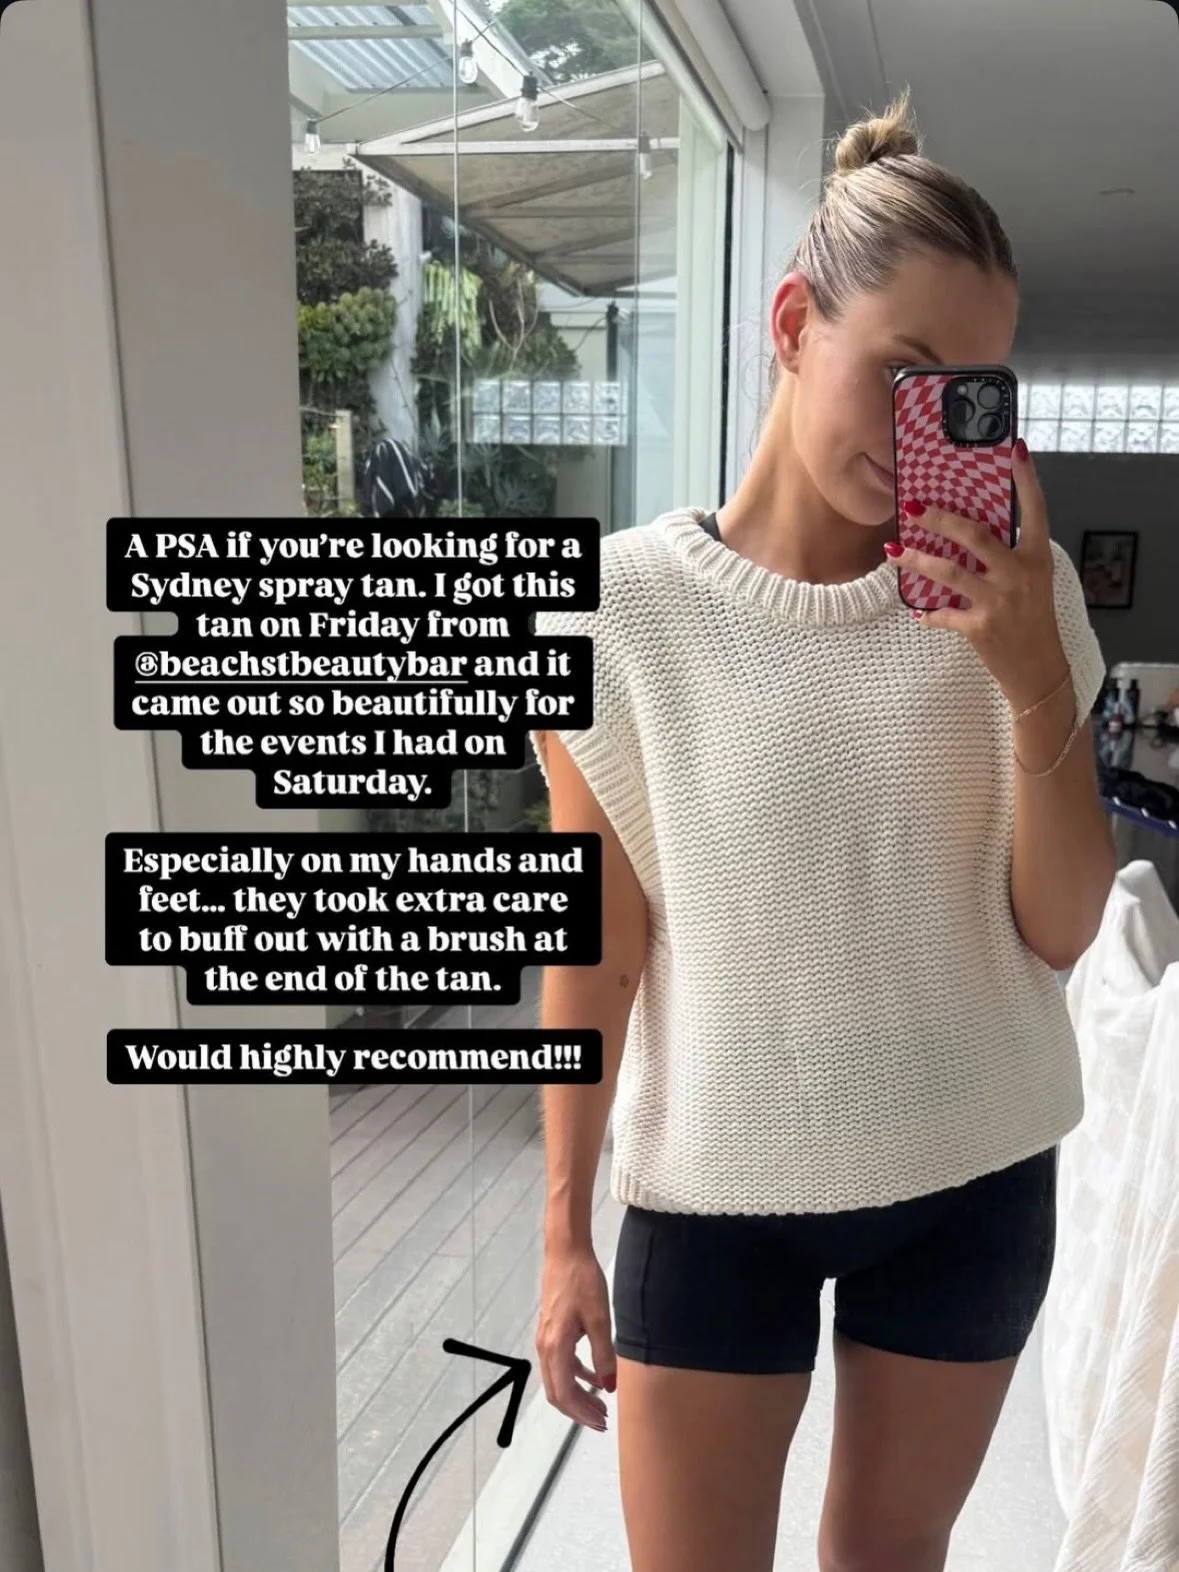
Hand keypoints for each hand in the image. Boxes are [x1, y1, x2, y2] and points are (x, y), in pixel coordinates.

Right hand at [535, 1243, 615, 1430]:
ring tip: (601, 1405)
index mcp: (555, 1347)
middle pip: (557, 1392)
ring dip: (578, 1395)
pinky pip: (562, 1363)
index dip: (581, 1413)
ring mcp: (547, 1339)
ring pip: (558, 1379)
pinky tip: (595, 1378)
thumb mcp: (600, 1319)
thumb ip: (603, 1355)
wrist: (566, 1253)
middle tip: (602, 1421)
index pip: (564, 1394)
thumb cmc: (582, 1282)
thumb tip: (608, 1386)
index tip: (601, 1423)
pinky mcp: (552, 1330)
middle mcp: (545, 1347)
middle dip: (579, 1411)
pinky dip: (577, 1376)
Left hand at [891, 439, 1069, 712]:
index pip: (1036, 510)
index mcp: (1037, 557)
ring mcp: (999, 601)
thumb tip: (968, 529)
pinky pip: (943, 615)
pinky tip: (915, 611)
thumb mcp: (1032, 581)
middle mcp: (1019, 574)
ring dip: (916, 560)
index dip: (1027, 480)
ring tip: (892, 551)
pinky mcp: (981, 627)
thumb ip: (1008, 555)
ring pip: (949, 572)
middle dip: (940, 519)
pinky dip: (927, 614)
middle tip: (912, 506)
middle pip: (975, 536)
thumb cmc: (1033, 619)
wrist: (1039, 669)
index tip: (1016, 450)